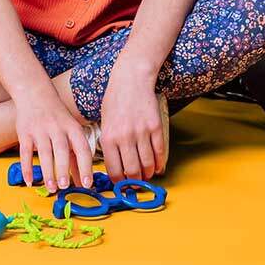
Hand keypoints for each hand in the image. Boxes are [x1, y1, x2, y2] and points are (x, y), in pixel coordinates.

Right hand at [14, 88, 96, 193]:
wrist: (35, 93)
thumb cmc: (58, 119)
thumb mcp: (71, 132)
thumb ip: (77, 158)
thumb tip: (83, 183)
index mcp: (72, 128)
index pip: (82, 148)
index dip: (86, 166)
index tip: (88, 184)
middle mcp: (57, 128)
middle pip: (61, 149)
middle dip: (63, 169)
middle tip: (65, 187)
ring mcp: (40, 130)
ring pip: (44, 152)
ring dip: (47, 171)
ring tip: (51, 188)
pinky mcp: (24, 133)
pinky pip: (25, 152)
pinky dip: (27, 168)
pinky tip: (30, 181)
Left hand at [97, 64, 166, 180]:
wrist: (131, 79)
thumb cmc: (114, 100)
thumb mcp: (104, 122)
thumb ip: (109, 144)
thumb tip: (115, 167)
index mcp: (108, 138)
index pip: (114, 170)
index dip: (119, 182)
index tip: (122, 185)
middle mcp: (124, 137)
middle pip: (132, 171)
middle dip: (135, 181)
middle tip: (136, 183)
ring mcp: (141, 132)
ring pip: (147, 164)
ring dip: (148, 173)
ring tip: (147, 175)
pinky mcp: (156, 127)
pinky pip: (159, 151)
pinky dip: (159, 163)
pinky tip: (158, 166)